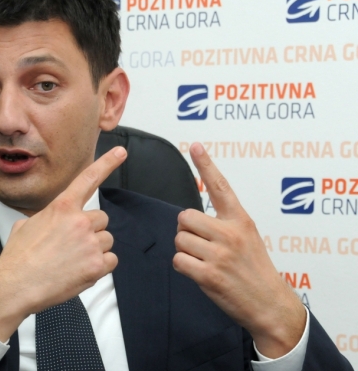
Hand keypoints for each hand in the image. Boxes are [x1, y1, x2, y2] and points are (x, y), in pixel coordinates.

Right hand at [0, 146, 126, 341]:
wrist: (16, 285)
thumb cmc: (18, 257)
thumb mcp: (26, 225)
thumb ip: (46, 218)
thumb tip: (50, 224)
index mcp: (61, 207)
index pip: (88, 179)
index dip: (107, 163)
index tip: (121, 152)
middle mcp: (79, 221)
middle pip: (101, 219)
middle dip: (91, 230)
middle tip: (72, 245)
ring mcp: (89, 243)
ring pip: (106, 240)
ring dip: (95, 249)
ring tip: (72, 260)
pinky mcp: (96, 265)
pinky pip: (111, 260)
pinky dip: (100, 266)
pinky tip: (80, 271)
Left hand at [173, 143, 305, 357]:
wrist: (270, 304)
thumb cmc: (255, 269)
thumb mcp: (249, 237)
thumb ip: (225, 223)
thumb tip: (191, 219)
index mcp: (240, 220)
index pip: (220, 186)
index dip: (206, 164)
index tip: (195, 145)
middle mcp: (230, 233)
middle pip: (184, 217)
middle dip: (185, 231)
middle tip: (200, 244)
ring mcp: (219, 254)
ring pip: (179, 239)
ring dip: (184, 250)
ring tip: (203, 260)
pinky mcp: (209, 274)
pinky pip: (178, 260)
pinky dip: (183, 267)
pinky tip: (199, 273)